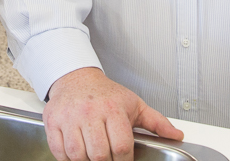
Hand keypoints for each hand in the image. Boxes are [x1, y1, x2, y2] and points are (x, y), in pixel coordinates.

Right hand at [43, 68, 182, 160]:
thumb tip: (176, 135)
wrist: (76, 77)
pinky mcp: (53, 121)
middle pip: (99, 155)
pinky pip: (59, 151)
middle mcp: (90, 112)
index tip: (123, 159)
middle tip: (107, 158)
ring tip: (92, 155)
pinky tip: (76, 152)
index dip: (124, 160)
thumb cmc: (106, 94)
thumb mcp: (134, 104)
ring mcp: (69, 117)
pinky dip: (67, 158)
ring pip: (78, 156)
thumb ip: (157, 122)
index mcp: (113, 109)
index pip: (121, 147)